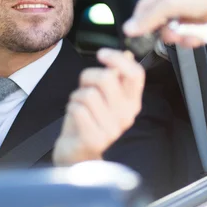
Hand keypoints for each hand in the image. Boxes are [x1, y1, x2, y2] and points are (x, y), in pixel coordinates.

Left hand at [52, 49, 144, 165]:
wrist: (77, 152)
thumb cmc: (89, 119)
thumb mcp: (104, 96)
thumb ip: (115, 76)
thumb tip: (127, 54)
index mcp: (132, 102)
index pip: (136, 74)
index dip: (118, 59)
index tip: (102, 54)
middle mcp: (127, 116)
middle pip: (106, 78)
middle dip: (88, 77)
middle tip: (84, 86)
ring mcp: (112, 129)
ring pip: (88, 94)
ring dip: (77, 96)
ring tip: (79, 106)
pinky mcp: (95, 139)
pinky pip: (78, 109)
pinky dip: (71, 108)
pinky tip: (75, 118)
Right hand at [123, 0, 206, 46]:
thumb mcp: (171, 1)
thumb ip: (149, 17)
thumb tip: (128, 29)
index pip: (145, 4)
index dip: (141, 21)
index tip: (139, 37)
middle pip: (162, 20)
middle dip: (168, 31)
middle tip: (174, 35)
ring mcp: (193, 5)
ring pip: (178, 28)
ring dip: (184, 36)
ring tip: (193, 35)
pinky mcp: (205, 16)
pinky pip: (193, 32)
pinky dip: (197, 36)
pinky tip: (202, 34)